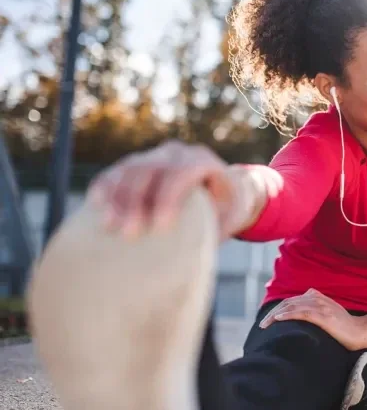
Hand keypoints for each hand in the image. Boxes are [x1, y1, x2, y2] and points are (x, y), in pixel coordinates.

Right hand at [87, 140, 263, 239]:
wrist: (223, 189)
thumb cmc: (227, 209)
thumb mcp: (228, 219)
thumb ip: (212, 229)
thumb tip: (192, 256)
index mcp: (203, 161)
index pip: (182, 173)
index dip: (168, 198)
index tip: (159, 227)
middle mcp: (178, 153)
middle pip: (150, 170)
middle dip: (136, 201)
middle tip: (129, 234)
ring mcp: (155, 155)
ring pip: (129, 169)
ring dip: (116, 197)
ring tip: (109, 226)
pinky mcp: (138, 163)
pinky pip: (116, 171)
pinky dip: (105, 186)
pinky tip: (96, 204)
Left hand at [259, 289, 366, 350]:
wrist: (361, 332)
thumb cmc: (345, 328)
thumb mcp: (328, 315)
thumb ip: (316, 312)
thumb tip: (300, 319)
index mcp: (317, 297)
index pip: (292, 300)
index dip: (278, 309)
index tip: (268, 320)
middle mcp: (317, 299)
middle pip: (289, 302)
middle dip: (273, 313)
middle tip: (262, 325)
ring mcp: (321, 306)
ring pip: (292, 306)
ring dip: (276, 315)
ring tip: (265, 324)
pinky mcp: (324, 316)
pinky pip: (302, 312)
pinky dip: (288, 314)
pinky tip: (278, 319)